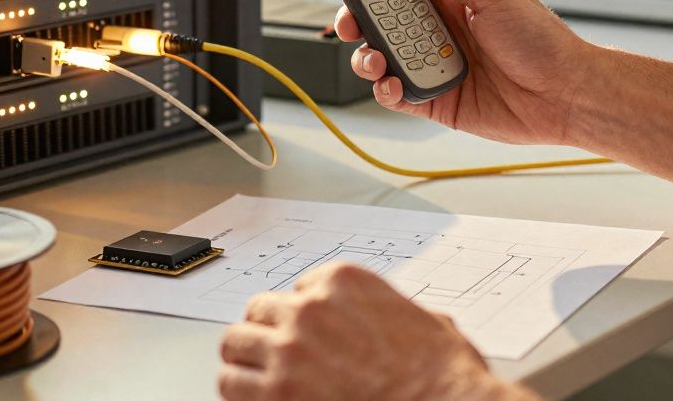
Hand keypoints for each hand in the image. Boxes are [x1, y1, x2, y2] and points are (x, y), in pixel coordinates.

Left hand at [218, 263, 533, 400]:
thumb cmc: (442, 377)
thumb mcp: (428, 322)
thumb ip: (395, 312)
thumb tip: (399, 323)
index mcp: (343, 282)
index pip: (299, 287)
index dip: (305, 313)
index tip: (311, 332)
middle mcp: (309, 309)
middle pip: (259, 310)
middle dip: (269, 331)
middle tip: (278, 352)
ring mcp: (287, 350)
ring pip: (236, 342)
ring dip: (247, 359)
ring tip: (258, 376)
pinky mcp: (274, 393)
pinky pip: (230, 383)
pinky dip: (240, 391)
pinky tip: (255, 398)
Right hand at [329, 0, 596, 144]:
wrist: (567, 94)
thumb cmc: (543, 41)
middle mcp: (437, 31)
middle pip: (379, 21)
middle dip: (356, 18)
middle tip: (348, 20)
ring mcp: (433, 66)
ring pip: (382, 58)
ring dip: (368, 55)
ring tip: (375, 57)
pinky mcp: (436, 100)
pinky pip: (397, 96)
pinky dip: (386, 90)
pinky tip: (391, 84)